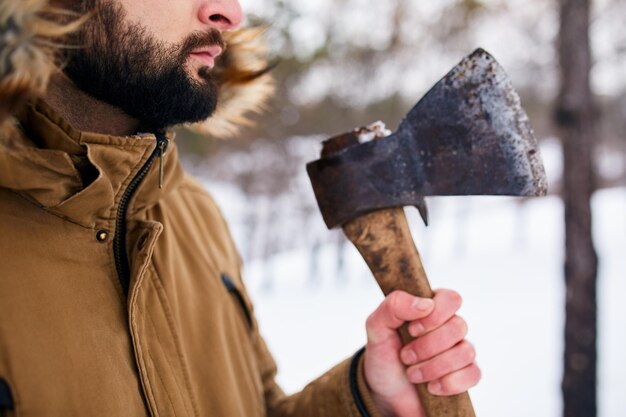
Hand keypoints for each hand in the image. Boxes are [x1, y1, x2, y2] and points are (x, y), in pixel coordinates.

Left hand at [363, 290, 479, 416]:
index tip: (412, 330)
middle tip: (406, 356)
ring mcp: (459, 352)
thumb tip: (425, 304)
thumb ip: (393, 306)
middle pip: (459, 326)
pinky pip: (473, 374)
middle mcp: (448, 327)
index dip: (435, 315)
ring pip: (466, 352)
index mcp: (430, 309)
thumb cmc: (384, 357)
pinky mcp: (465, 376)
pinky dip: (449, 383)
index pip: (450, 299)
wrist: (385, 395)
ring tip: (413, 374)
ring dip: (434, 367)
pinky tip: (431, 387)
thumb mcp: (376, 328)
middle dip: (428, 346)